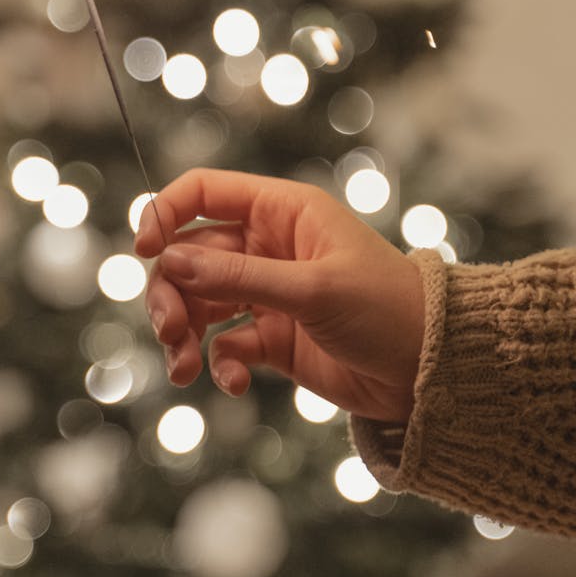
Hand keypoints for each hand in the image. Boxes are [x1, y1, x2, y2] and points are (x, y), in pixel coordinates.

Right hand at [134, 168, 424, 421]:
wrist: (430, 370)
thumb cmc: (388, 310)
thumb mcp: (313, 289)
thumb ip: (240, 277)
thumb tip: (170, 261)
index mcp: (282, 212)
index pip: (203, 192)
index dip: (165, 214)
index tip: (145, 251)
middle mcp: (268, 247)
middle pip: (189, 256)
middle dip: (171, 292)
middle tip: (170, 330)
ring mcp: (268, 293)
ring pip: (200, 303)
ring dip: (184, 334)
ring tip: (185, 367)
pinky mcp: (273, 339)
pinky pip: (226, 346)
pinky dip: (221, 365)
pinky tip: (236, 384)